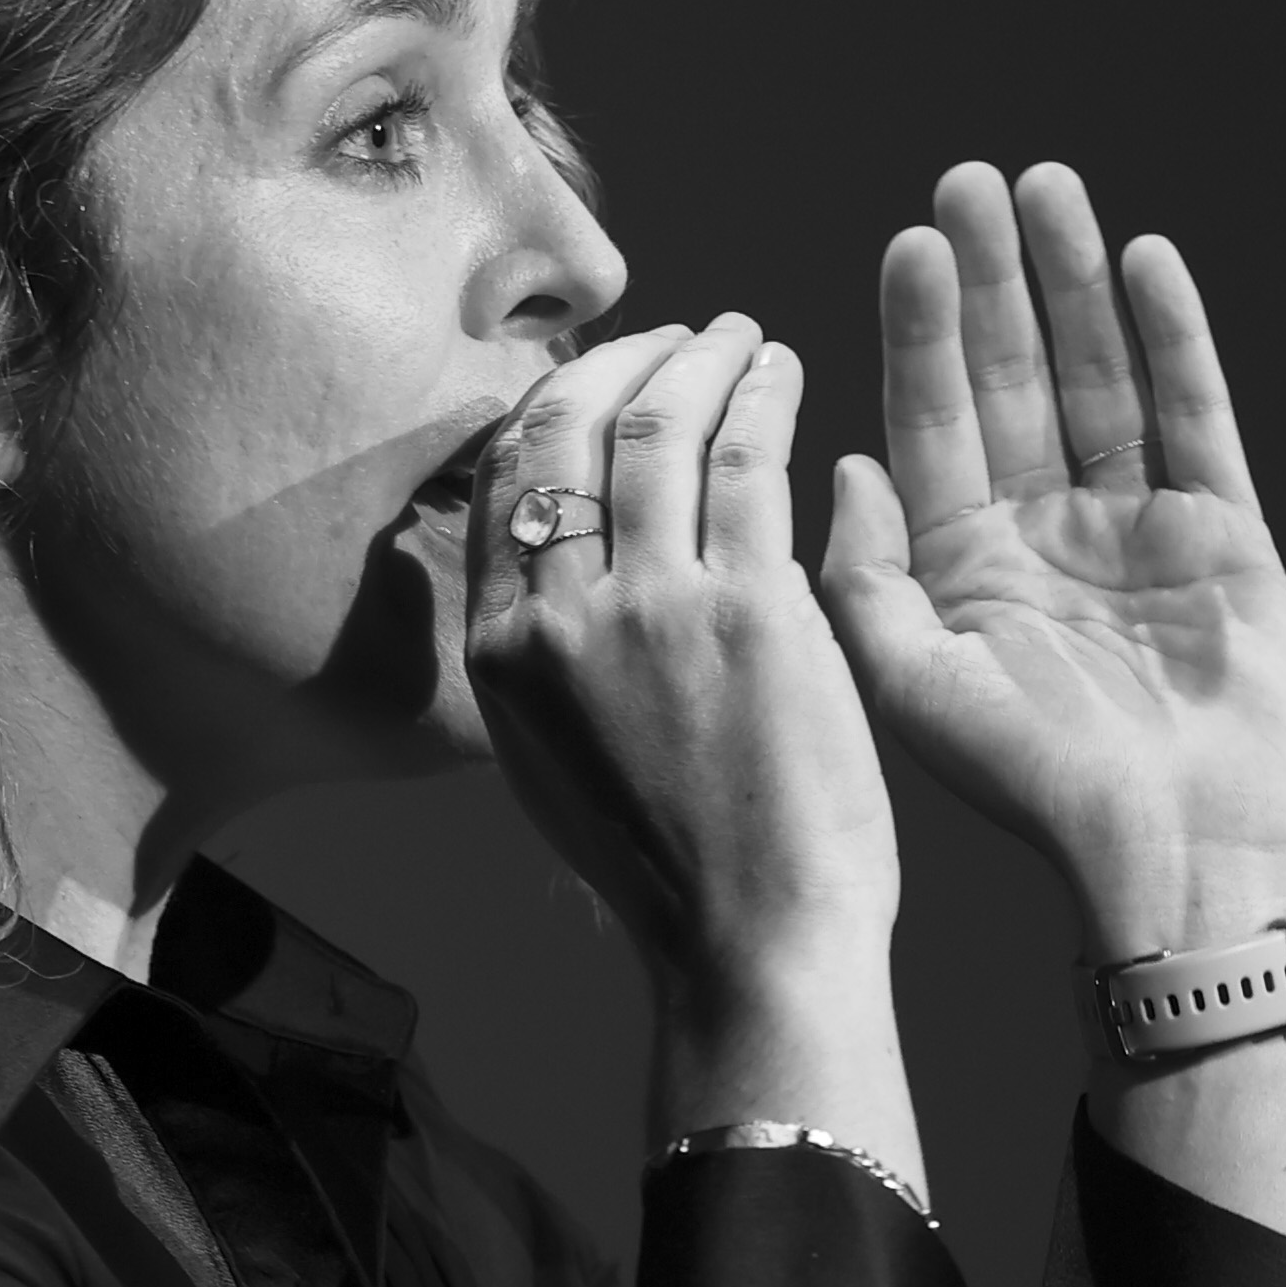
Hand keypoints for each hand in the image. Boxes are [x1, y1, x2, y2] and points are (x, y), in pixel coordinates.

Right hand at [465, 316, 905, 1100]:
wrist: (748, 947)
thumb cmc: (675, 878)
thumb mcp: (558, 766)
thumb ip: (544, 663)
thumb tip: (549, 575)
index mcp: (501, 656)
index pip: (506, 482)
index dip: (554, 405)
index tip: (604, 379)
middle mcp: (557, 619)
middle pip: (567, 432)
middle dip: (621, 362)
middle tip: (679, 340)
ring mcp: (652, 608)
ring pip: (657, 427)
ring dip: (703, 360)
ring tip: (742, 339)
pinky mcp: (751, 608)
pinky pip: (749, 459)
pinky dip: (765, 396)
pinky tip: (784, 374)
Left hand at [819, 166, 1285, 963]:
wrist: (1173, 854)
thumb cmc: (1035, 791)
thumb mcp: (914, 687)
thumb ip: (864, 576)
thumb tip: (839, 461)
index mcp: (961, 565)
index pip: (931, 422)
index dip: (919, 332)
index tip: (909, 244)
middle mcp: (1043, 531)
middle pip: (1011, 379)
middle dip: (991, 281)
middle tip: (967, 180)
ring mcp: (1134, 525)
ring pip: (1097, 376)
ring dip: (1073, 284)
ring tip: (1048, 187)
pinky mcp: (1219, 530)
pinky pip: (1193, 414)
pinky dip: (1172, 338)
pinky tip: (1145, 260)